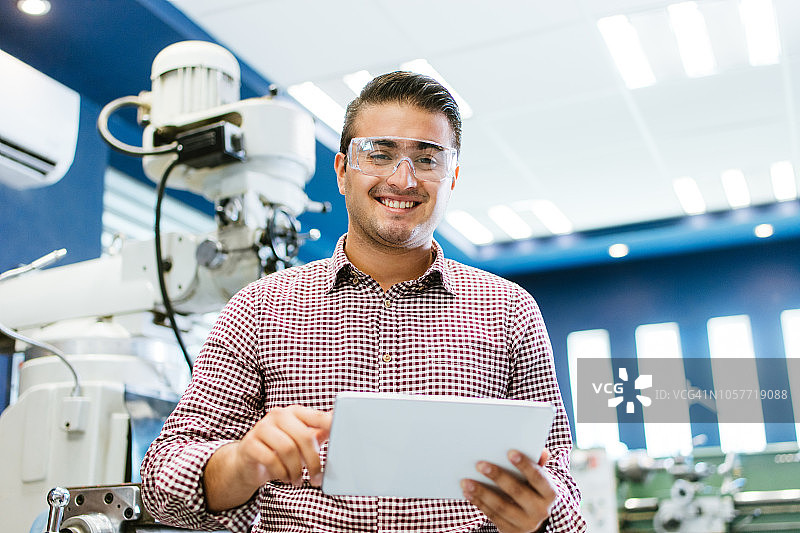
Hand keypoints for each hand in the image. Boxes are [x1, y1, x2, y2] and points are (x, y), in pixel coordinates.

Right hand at [205, 405, 331, 511]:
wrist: (248, 462)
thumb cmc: (279, 450)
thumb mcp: (301, 441)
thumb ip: (319, 432)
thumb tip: (340, 424)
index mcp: (294, 412)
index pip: (316, 416)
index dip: (330, 424)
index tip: (342, 434)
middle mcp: (278, 415)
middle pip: (303, 437)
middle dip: (313, 461)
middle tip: (317, 477)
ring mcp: (262, 428)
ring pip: (287, 449)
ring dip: (296, 470)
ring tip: (298, 480)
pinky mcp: (250, 443)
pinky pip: (270, 459)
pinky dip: (281, 473)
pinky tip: (285, 478)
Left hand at [461, 449, 555, 532]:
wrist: (531, 519)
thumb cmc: (532, 489)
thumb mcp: (538, 479)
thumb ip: (537, 463)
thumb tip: (541, 451)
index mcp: (549, 493)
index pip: (538, 477)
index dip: (525, 465)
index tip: (510, 452)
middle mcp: (540, 510)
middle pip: (517, 492)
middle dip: (498, 477)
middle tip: (480, 464)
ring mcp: (526, 523)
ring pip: (501, 506)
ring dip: (482, 492)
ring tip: (467, 481)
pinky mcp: (510, 531)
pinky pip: (492, 516)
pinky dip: (479, 503)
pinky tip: (468, 493)